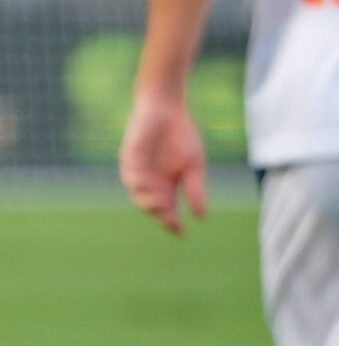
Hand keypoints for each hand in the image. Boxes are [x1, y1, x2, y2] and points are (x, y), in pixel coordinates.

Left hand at [120, 93, 207, 235]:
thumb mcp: (194, 166)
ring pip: (140, 196)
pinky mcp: (129, 161)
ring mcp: (138, 174)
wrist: (168, 110)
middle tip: (171, 221)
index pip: (168, 213)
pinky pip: (131, 177)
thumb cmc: (181, 136)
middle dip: (162, 216)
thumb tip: (202, 216)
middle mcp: (150, 185)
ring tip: (163, 205)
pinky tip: (150, 186)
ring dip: (150, 203)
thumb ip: (196, 189)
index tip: (182, 234)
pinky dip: (140, 184)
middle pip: (153, 208)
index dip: (174, 224)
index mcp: (167, 189)